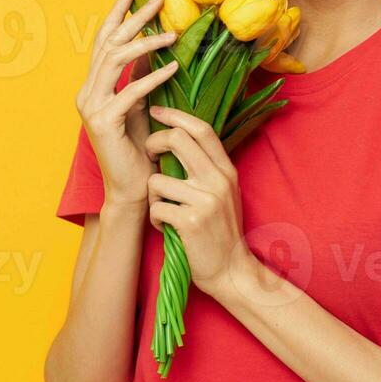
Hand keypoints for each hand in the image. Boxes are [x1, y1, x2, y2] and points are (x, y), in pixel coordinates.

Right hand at [75, 0, 179, 209]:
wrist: (132, 188)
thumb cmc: (139, 149)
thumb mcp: (142, 105)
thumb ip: (141, 77)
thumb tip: (153, 47)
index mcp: (93, 86)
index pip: (104, 41)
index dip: (117, 14)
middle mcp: (87, 92)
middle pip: (109, 44)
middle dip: (133, 17)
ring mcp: (91, 106)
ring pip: (116, 62)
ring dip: (145, 43)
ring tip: (172, 32)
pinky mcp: (103, 122)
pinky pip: (130, 92)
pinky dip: (152, 77)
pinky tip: (173, 67)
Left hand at [143, 105, 254, 295]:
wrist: (230, 271)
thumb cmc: (221, 231)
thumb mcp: (223, 193)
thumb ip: (208, 168)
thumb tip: (179, 139)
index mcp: (226, 170)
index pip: (201, 129)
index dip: (176, 115)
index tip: (156, 111)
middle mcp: (218, 180)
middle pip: (178, 140)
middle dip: (154, 143)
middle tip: (150, 155)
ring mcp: (206, 201)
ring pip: (157, 180)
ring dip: (153, 197)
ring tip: (164, 210)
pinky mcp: (191, 222)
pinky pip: (156, 207)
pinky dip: (155, 218)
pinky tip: (166, 227)